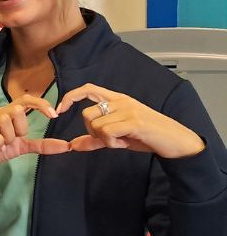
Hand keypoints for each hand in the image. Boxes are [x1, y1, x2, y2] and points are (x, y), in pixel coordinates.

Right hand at [0, 95, 69, 183]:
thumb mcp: (22, 147)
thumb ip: (42, 145)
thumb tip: (66, 146)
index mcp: (10, 114)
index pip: (27, 99)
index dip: (41, 104)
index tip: (54, 115)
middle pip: (18, 109)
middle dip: (21, 128)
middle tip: (15, 139)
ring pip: (6, 120)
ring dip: (9, 137)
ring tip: (3, 144)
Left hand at [57, 83, 204, 158]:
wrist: (176, 141)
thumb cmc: (146, 137)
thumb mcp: (118, 137)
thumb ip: (95, 139)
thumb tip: (72, 146)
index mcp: (117, 99)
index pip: (88, 89)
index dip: (70, 97)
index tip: (59, 110)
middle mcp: (121, 101)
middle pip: (86, 113)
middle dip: (91, 131)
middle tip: (110, 139)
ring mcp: (128, 110)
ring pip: (96, 125)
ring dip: (104, 139)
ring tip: (121, 140)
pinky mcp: (134, 121)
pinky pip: (106, 132)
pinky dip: (111, 143)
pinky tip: (124, 143)